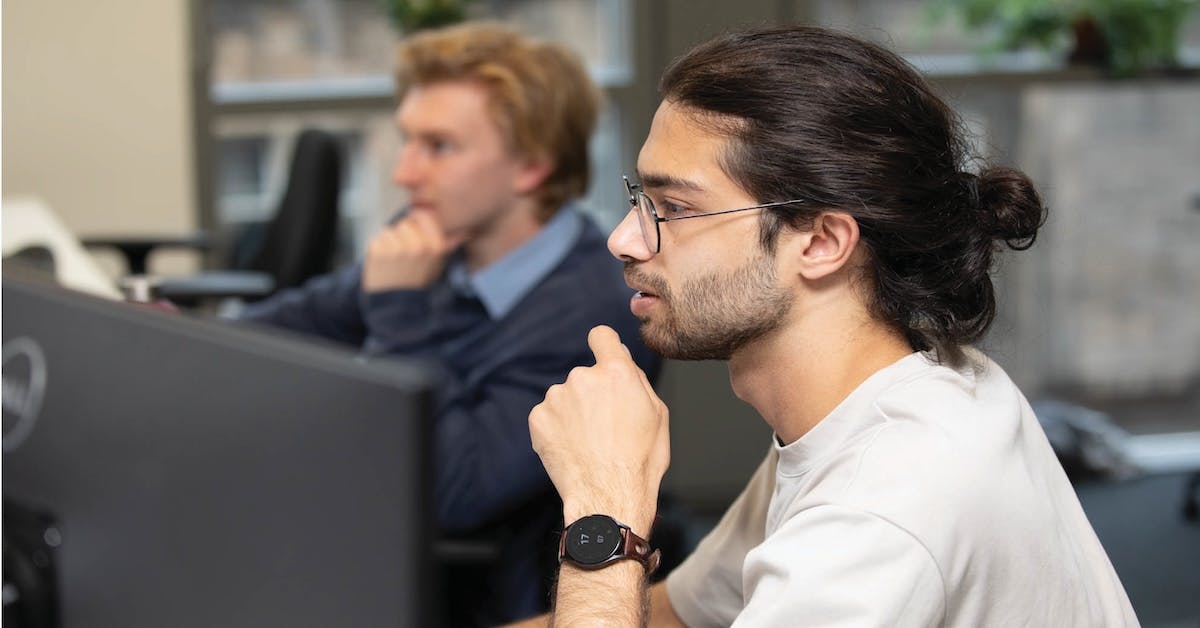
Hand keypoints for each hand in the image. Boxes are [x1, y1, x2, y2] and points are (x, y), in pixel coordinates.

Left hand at [361, 209, 467, 291]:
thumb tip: (467, 232)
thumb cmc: (418, 282)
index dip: (418, 222)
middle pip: (405, 223)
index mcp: (436, 246)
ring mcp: (398, 249)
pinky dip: (378, 249)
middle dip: (404, 235)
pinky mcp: (379, 253)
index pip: (425, 215)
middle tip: (405, 255)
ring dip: (390, 242)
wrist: (398, 306)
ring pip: (390, 230)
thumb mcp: (438, 265)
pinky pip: (377, 239)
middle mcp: (418, 246)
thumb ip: (449, 245)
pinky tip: (384, 264)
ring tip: (394, 260)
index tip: (416, 232)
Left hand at [529, 326, 668, 535]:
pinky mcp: (538, 418)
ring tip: (589, 443)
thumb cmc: (640, 461)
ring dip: (573, 413)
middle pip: (586, 376)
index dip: (604, 346)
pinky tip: (572, 449)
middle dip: (592, 394)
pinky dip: (556, 429)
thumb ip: (637, 380)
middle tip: (605, 427)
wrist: (608, 497)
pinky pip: (548, 416)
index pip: (602, 336)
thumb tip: (622, 359)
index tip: (603, 355)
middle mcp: (583, 377)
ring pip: (566, 397)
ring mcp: (557, 397)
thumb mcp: (658, 415)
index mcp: (617, 372)